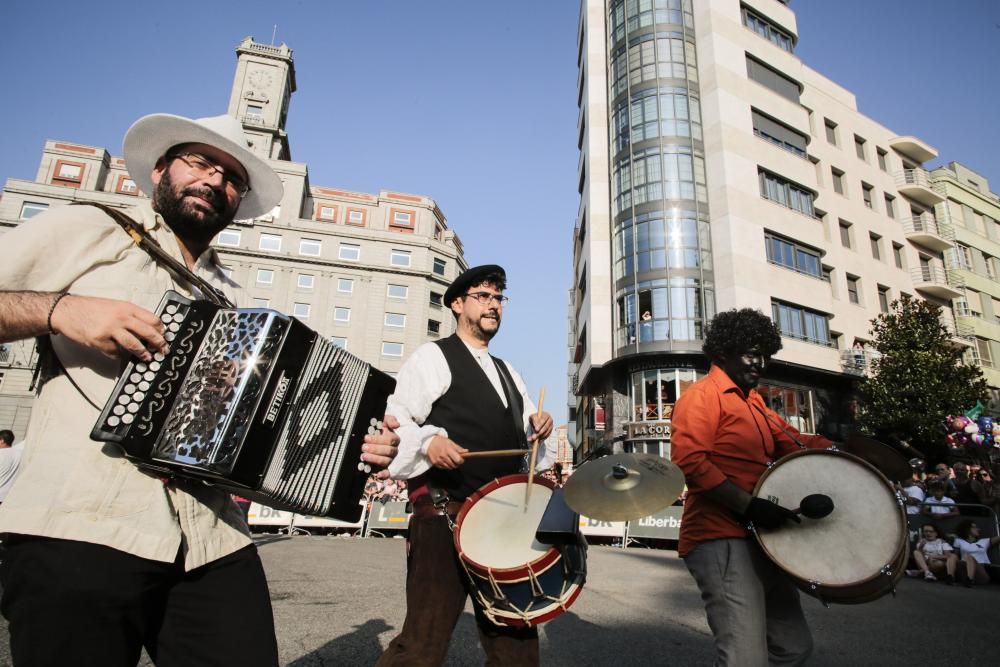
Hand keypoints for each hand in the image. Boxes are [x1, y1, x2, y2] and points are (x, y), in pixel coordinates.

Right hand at [50, 294, 167, 361]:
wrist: (66, 310)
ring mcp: (110, 330)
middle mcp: (120, 317)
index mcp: (126, 307)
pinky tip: (118, 353)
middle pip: (147, 332)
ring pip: (134, 344)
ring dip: (143, 353)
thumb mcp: (114, 305)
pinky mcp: (99, 341)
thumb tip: (146, 327)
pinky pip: (115, 352)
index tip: (164, 336)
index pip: (152, 319)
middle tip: (164, 350)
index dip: (161, 329)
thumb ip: (129, 315)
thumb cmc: (89, 308)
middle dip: (159, 343)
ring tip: (148, 357)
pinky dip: (118, 354)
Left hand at [362, 414, 400, 479]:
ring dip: (375, 459)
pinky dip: (385, 474)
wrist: (372, 437)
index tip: (366, 437)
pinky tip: (379, 474)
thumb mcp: (383, 421)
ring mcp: (390, 460)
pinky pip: (388, 473)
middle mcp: (393, 450)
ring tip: (364, 456)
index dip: (378, 439)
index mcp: (393, 439)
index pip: (390, 439)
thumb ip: (389, 420)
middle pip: (388, 451)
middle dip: (375, 449)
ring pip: (386, 461)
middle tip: (363, 447)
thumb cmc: (378, 429)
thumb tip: (397, 425)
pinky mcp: (386, 468)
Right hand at [427, 435, 467, 469]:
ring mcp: (438, 461)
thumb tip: (466, 451)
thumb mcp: (450, 442)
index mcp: (448, 450)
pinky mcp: (435, 463)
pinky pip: (443, 468)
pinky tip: (445, 460)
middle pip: (454, 465)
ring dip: (451, 464)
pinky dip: (446, 465)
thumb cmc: (440, 441)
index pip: (458, 460)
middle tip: (455, 458)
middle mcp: (443, 456)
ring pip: (449, 467)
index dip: (461, 460)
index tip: (461, 459)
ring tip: (450, 459)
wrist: (428, 442)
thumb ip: (458, 448)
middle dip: (457, 463)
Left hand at [528, 411, 552, 442]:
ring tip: (533, 439)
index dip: (540, 425)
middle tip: (534, 437)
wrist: (536, 421)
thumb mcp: (532, 417)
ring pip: (546, 432)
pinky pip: (546, 436)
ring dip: (540, 436)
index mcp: (546, 415)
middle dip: (539, 432)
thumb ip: (534, 420)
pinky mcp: (550, 432)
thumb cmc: (534, 418)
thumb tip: (536, 426)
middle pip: (546, 427)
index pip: (544, 420)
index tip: (536, 429)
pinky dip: (541, 438)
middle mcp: (550, 421)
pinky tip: (536, 439)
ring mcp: (551, 427)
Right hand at [742, 497, 800, 529]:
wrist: (750, 507)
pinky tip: (764, 520)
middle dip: (782, 520)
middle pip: (784, 521)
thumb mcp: (770, 504)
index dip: (796, 518)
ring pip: (777, 525)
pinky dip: (770, 525)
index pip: (790, 515)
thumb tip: (782, 513)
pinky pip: (771, 528)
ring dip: (775, 523)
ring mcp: (772, 522)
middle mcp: (777, 517)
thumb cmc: (759, 503)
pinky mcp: (767, 527)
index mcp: (779, 510)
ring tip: (768, 517)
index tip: (799, 521)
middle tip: (776, 516)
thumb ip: (777, 509)